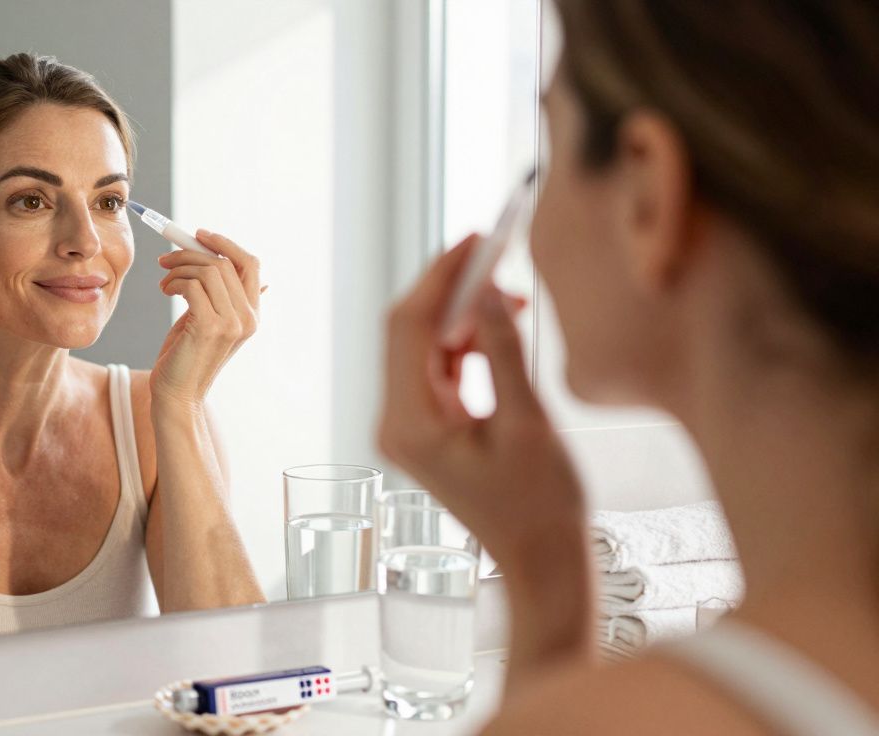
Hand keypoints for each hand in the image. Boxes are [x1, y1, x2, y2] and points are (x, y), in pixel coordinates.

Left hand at [151, 231, 260, 409]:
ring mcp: (232, 323)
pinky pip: (192, 285)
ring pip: (208, 270)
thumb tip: (224, 262)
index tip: (199, 235)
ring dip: (178, 268)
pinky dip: (174, 282)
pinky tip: (165, 291)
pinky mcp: (210, 326)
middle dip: (190, 253)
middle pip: (225, 262)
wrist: (176, 394)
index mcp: (252, 315)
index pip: (251, 264)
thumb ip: (219, 294)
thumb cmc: (186, 356)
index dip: (226, 244)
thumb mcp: (207, 320)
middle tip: (165, 259)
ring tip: (163, 283)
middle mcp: (248, 318)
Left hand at [377, 234, 585, 564]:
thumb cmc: (541, 505)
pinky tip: (501, 327)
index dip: (441, 275)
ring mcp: (406, 427)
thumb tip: (485, 290)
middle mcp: (395, 423)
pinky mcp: (425, 428)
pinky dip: (465, 341)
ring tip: (513, 297)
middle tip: (494, 250)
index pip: (410, 328)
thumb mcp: (529, 424)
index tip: (477, 238)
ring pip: (421, 345)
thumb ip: (503, 353)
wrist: (541, 561)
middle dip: (448, 286)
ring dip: (461, 313)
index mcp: (410, 425)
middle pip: (407, 331)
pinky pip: (436, 367)